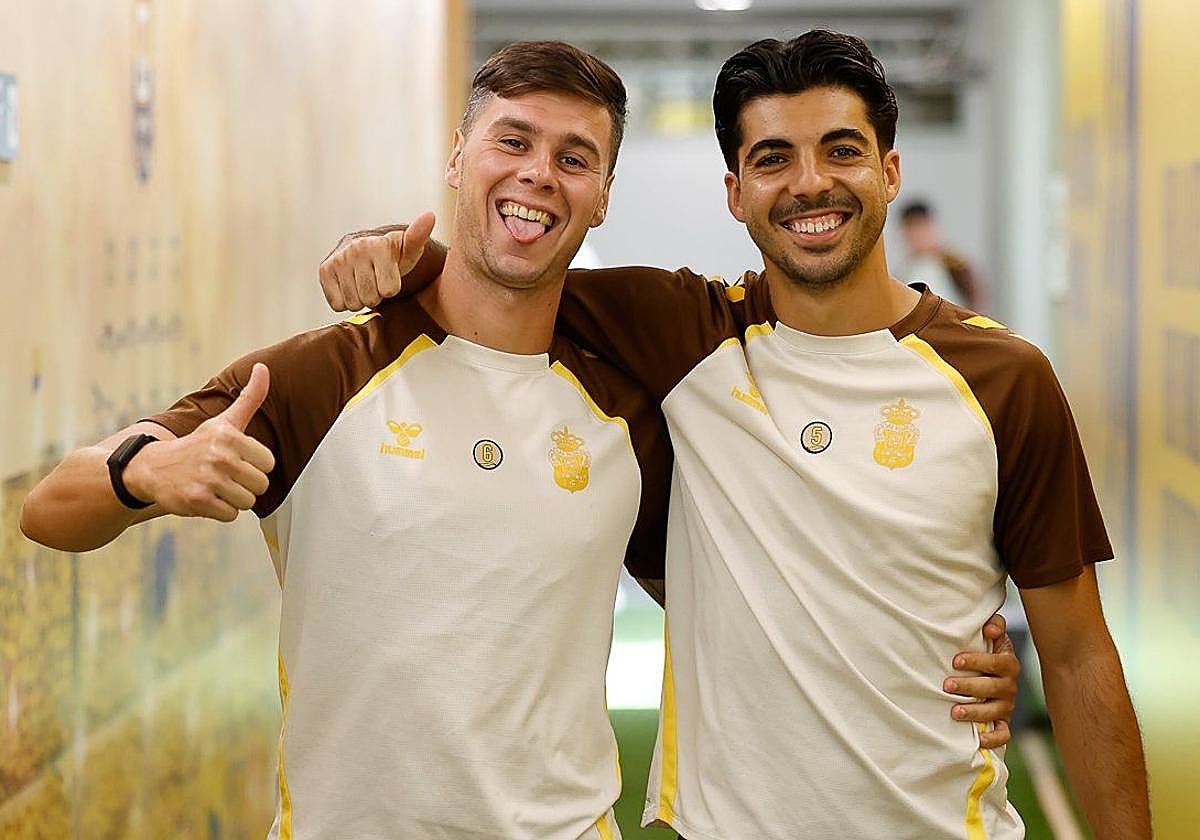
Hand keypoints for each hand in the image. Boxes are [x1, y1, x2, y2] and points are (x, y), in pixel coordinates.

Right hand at [124, 363, 275, 521]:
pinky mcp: (198, 501)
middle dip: (246, 484)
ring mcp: (208, 480)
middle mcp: (220, 457)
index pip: (269, 463)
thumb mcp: (224, 420)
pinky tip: (206, 497)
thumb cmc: (198, 444)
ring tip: (216, 486)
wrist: (153, 467)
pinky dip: (221, 511)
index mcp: (230, 436)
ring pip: (247, 502)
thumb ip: (250, 397)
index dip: (255, 465)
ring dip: (233, 499)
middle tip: (225, 475)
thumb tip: (263, 367)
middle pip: (260, 485)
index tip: (237, 459)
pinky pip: (231, 515)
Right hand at [319, 211, 435, 310]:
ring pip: (353, 303)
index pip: (389, 290)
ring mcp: (337, 260)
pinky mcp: (324, 271)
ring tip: (364, 282)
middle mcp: (355, 250)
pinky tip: (350, 285)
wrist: (367, 249)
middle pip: (370, 298)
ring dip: (360, 298)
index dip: (392, 289)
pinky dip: (344, 301)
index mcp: (378, 246)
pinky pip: (337, 304)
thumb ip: (419, 236)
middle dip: (376, 295)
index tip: (391, 276)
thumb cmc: (395, 254)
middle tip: (376, 281)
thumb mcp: (410, 248)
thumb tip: (430, 216)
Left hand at [943, 613, 1019, 749]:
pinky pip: (1003, 734)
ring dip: (975, 712)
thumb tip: (990, 628)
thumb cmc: (986, 652)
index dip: (977, 661)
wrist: (993, 674)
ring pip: (995, 711)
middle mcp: (1010, 685)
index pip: (996, 662)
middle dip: (969, 687)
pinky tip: (978, 740)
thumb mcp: (992, 636)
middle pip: (993, 687)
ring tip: (954, 712)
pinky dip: (993, 739)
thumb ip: (994, 625)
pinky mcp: (1003, 722)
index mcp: (1008, 663)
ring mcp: (1007, 705)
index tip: (955, 661)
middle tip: (946, 685)